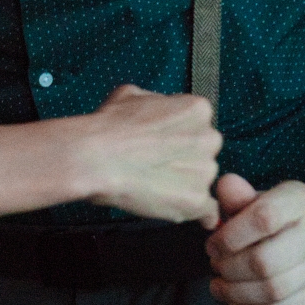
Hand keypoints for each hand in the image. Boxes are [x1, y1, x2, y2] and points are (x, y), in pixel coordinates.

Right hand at [78, 85, 221, 225]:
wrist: (96, 158)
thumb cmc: (109, 126)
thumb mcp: (132, 94)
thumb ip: (156, 102)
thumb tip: (159, 110)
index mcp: (197, 110)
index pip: (197, 124)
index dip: (177, 134)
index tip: (162, 142)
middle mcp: (209, 138)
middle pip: (203, 151)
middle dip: (183, 158)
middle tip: (155, 163)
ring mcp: (205, 172)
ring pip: (201, 180)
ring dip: (184, 182)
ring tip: (152, 183)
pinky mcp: (195, 201)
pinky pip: (206, 210)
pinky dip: (193, 210)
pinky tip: (175, 206)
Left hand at [205, 174, 304, 304]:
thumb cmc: (279, 221)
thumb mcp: (259, 201)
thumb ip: (238, 196)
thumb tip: (225, 185)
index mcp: (302, 199)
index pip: (264, 217)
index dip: (230, 237)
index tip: (212, 246)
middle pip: (264, 261)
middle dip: (229, 269)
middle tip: (215, 268)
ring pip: (272, 290)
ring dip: (235, 293)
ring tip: (219, 288)